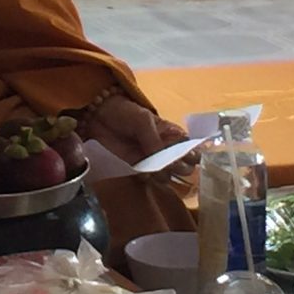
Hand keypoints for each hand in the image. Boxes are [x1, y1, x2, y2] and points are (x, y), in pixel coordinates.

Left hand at [79, 93, 195, 177]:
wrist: (100, 116)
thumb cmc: (127, 113)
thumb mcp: (143, 121)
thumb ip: (155, 140)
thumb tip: (166, 163)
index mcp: (174, 135)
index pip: (193, 151)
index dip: (192, 157)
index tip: (184, 158)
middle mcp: (167, 150)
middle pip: (185, 168)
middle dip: (180, 168)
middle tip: (168, 163)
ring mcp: (154, 161)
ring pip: (169, 177)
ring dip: (164, 175)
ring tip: (153, 168)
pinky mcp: (139, 169)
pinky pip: (151, 180)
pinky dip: (149, 179)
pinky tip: (143, 172)